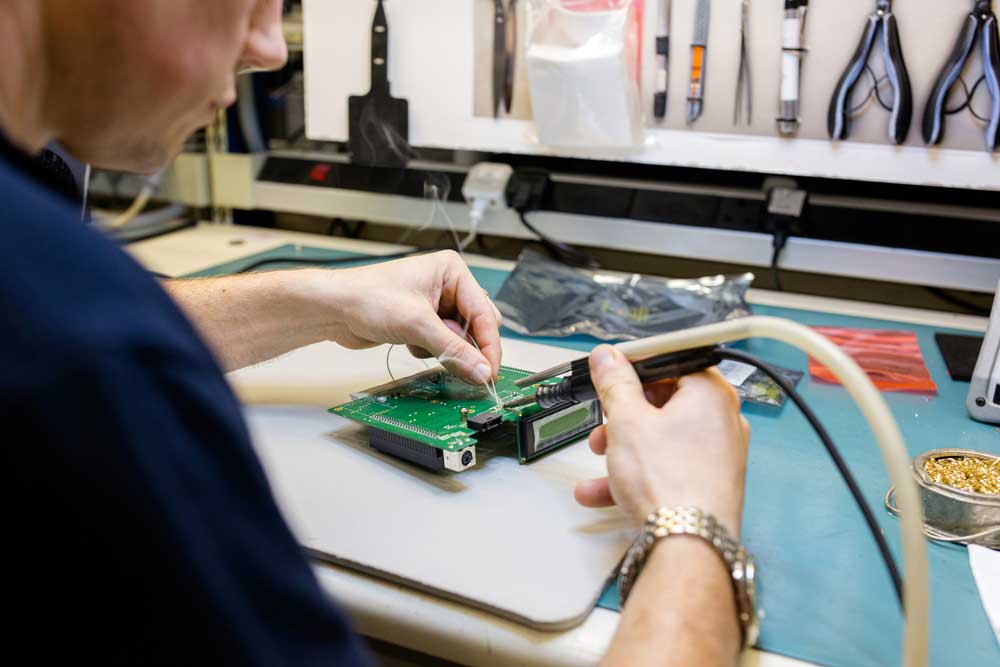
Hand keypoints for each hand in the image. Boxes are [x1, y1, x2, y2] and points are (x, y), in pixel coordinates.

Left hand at [318, 250, 502, 383]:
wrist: (331, 309)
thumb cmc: (366, 297)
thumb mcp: (417, 324)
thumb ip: (454, 350)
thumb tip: (481, 370)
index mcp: (452, 271)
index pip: (484, 313)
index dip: (489, 345)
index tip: (490, 371)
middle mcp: (446, 286)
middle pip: (476, 326)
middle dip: (466, 347)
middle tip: (463, 368)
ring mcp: (434, 305)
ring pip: (458, 339)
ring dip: (444, 350)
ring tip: (421, 345)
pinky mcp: (421, 322)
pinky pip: (441, 345)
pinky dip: (429, 350)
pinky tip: (409, 344)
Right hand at [573, 345, 749, 535]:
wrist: (689, 545)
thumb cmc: (667, 479)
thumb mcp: (627, 421)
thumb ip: (615, 383)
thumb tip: (607, 356)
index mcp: (710, 393)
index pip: (671, 363)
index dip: (635, 368)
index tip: (609, 375)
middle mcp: (722, 421)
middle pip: (665, 403)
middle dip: (624, 415)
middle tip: (602, 426)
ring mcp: (718, 456)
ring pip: (662, 440)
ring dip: (623, 448)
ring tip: (596, 461)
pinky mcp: (708, 485)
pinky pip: (668, 469)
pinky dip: (637, 474)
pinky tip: (599, 491)